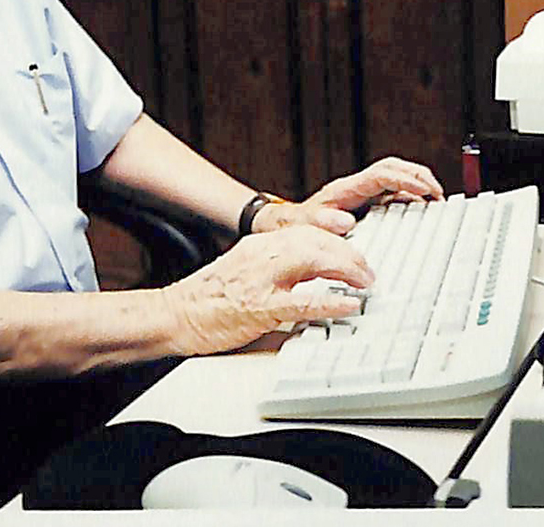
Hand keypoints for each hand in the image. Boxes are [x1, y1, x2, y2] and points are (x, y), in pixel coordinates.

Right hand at [160, 225, 373, 355]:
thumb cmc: (209, 299)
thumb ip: (279, 270)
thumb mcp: (248, 271)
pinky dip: (331, 300)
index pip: (308, 230)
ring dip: (346, 268)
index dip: (337, 238)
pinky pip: (302, 300)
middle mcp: (261, 253)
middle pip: (315, 239)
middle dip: (349, 252)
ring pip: (312, 258)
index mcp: (260, 244)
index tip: (358, 250)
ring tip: (365, 282)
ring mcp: (259, 279)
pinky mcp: (257, 307)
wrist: (174, 314)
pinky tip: (348, 305)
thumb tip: (318, 280)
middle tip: (368, 271)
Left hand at [255, 155, 444, 235]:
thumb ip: (323, 224)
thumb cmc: (296, 225)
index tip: (423, 192)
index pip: (381, 175)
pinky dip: (410, 195)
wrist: (285, 224)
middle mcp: (356, 187)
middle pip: (393, 168)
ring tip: (436, 198)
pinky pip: (393, 192)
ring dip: (417, 183)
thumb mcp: (305, 226)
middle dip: (418, 176)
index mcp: (346, 189)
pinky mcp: (365, 203)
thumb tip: (346, 221)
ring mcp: (362, 193)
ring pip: (395, 176)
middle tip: (437, 192)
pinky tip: (420, 206)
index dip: (404, 180)